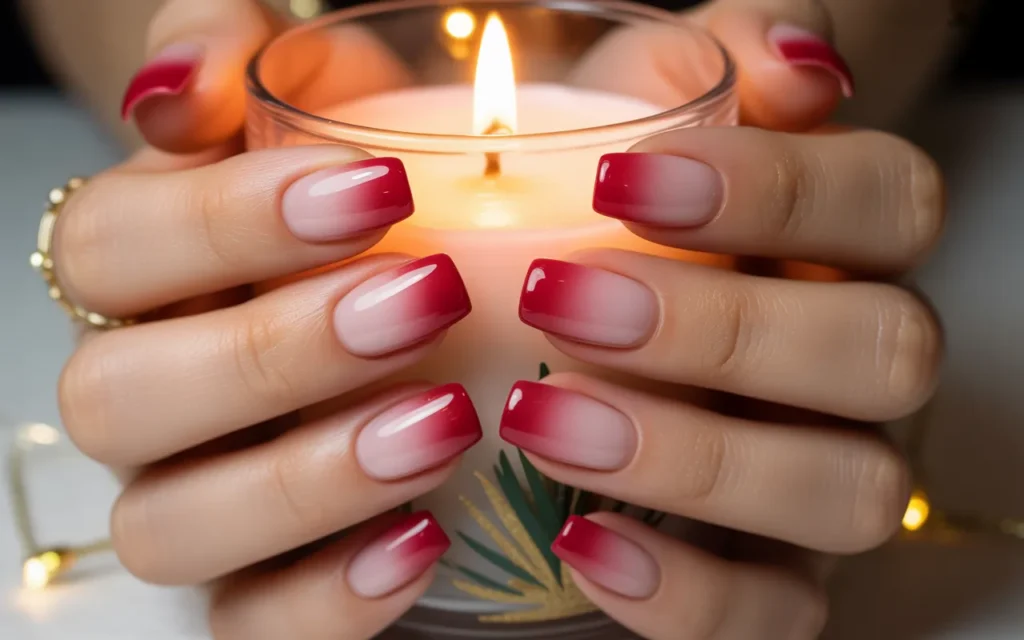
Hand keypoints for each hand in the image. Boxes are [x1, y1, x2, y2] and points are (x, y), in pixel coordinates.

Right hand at [59, 2, 478, 638]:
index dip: (221, 220)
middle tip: (422, 301)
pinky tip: (422, 542)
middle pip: (119, 397)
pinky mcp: (258, 590)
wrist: (417, 302)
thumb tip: (184, 81)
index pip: (112, 247)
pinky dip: (326, 598)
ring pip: (170, 527)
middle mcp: (147, 394)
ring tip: (444, 425)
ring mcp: (193, 500)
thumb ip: (236, 53)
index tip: (375, 190)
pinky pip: (251, 627)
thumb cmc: (370, 195)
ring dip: (302, 481)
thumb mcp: (322, 96)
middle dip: (267, 351)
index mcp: (146, 271)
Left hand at [504, 110, 943, 639]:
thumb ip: (720, 60)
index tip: (621, 183)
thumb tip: (791, 63)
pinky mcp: (778, 573)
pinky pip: (779, 614)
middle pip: (886, 352)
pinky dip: (686, 592)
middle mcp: (862, 359)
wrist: (591, 299)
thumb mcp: (656, 108)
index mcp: (852, 241)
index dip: (774, 190)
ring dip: (697, 461)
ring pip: (847, 492)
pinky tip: (580, 543)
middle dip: (723, 329)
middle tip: (559, 300)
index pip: (883, 204)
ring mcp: (830, 469)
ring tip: (541, 417)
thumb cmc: (621, 199)